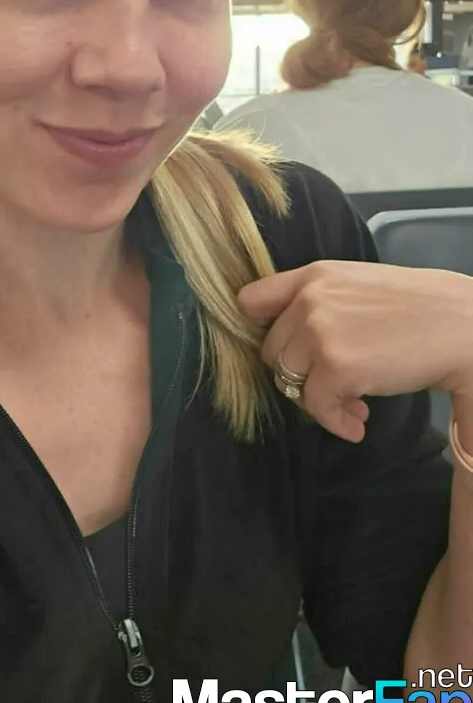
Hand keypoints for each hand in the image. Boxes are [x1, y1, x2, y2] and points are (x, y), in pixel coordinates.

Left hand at [239, 261, 472, 442]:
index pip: (251, 300)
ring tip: (352, 408)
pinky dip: (335, 422)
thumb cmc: (417, 307)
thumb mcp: (356, 286)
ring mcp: (319, 334)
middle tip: (333, 386)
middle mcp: (308, 301)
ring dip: (318, 402)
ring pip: (289, 382)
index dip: (260, 329)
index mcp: (312, 276)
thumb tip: (290, 344)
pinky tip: (357, 425)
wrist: (463, 325)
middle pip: (272, 352)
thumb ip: (318, 303)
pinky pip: (317, 407)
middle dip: (300, 374)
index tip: (284, 348)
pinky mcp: (335, 369)